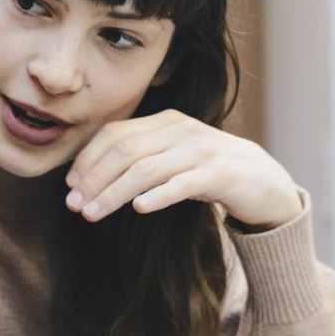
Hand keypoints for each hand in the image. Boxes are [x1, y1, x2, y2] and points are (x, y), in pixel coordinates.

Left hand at [66, 109, 303, 230]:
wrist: (265, 182)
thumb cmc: (210, 173)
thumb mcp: (174, 158)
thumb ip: (141, 158)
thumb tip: (90, 177)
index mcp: (166, 122)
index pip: (115, 135)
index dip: (88, 160)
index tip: (69, 186)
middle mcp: (181, 131)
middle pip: (125, 151)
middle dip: (94, 179)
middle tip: (74, 205)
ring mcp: (201, 151)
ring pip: (146, 169)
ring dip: (114, 193)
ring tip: (93, 213)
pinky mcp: (219, 175)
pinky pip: (182, 184)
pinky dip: (158, 195)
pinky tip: (139, 209)